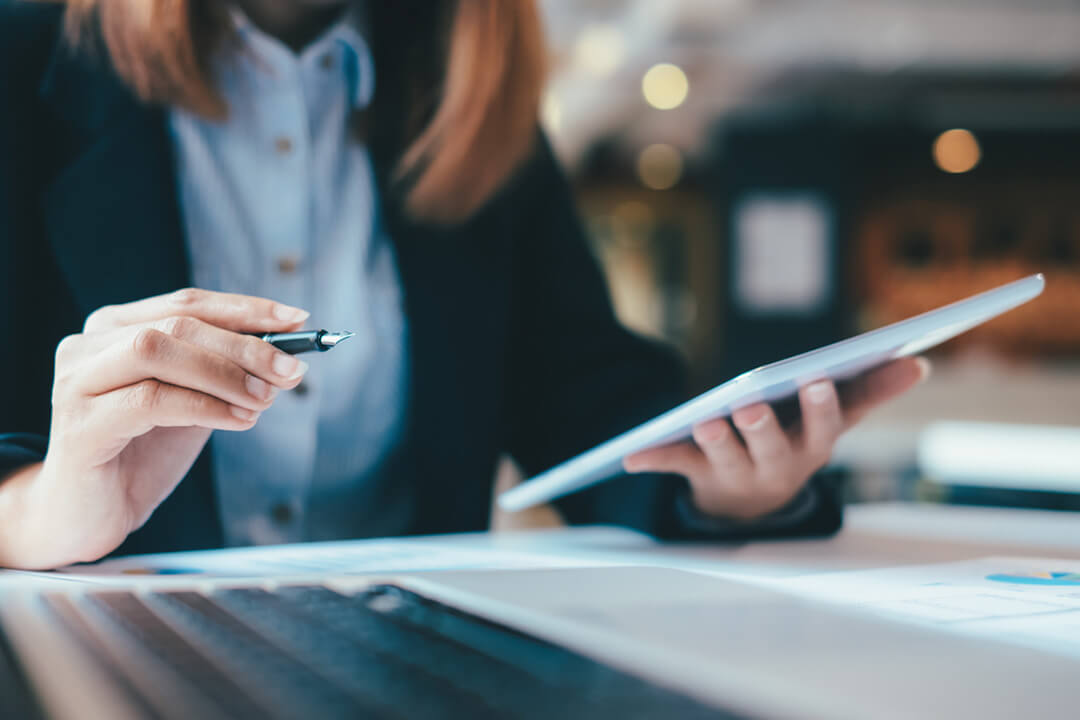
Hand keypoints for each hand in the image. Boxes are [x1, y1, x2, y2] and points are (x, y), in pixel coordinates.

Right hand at [0, 289, 310, 568]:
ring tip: (266, 400)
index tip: (297, 319)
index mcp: (115, 328)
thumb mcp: (193, 402)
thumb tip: (285, 357)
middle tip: (290, 371)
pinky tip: (240, 419)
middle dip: (244, 344)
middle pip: (177, 323)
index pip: (187, 303)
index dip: (245, 308)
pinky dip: (204, 406)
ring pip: (157, 351)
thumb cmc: (141, 453)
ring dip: (225, 373)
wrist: (88, 515)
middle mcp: (88, 345)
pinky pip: (150, 400)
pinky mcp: (80, 425)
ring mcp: (77, 382)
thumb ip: (225, 374)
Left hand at [623, 357, 929, 520]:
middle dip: (761, 428)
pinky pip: (674, 464)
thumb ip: (871, 390)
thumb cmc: (797, 441)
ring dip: (715, 440)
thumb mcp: (834, 418)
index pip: (823, 426)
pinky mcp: (697, 472)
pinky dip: (653, 459)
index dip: (819, 407)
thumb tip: (917, 362)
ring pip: (724, 457)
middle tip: (750, 407)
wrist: (752, 503)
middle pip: (770, 447)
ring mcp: (735, 471)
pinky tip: (629, 457)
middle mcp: (776, 464)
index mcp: (812, 445)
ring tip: (705, 420)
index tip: (817, 382)